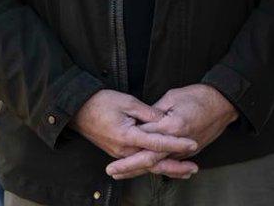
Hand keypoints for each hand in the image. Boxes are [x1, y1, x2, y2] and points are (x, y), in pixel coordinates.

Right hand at [71, 89, 197, 178]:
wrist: (79, 110)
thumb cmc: (102, 103)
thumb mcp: (128, 102)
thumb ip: (149, 113)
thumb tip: (166, 120)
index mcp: (127, 136)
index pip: (157, 143)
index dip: (176, 144)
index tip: (192, 144)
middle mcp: (124, 150)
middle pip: (153, 162)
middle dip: (175, 166)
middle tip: (194, 168)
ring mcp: (120, 154)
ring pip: (147, 166)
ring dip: (167, 169)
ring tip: (186, 171)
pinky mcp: (119, 153)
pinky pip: (139, 163)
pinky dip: (154, 166)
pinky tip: (167, 167)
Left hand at [105, 84, 238, 179]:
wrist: (224, 102)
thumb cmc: (201, 96)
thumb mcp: (173, 96)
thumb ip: (154, 111)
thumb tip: (141, 121)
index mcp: (172, 126)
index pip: (145, 138)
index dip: (128, 141)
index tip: (112, 143)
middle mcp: (178, 142)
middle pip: (149, 158)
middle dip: (129, 166)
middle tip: (112, 171)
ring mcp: (186, 149)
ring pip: (159, 164)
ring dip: (140, 170)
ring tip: (123, 174)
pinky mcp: (191, 151)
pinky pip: (171, 162)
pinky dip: (157, 168)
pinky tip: (147, 172)